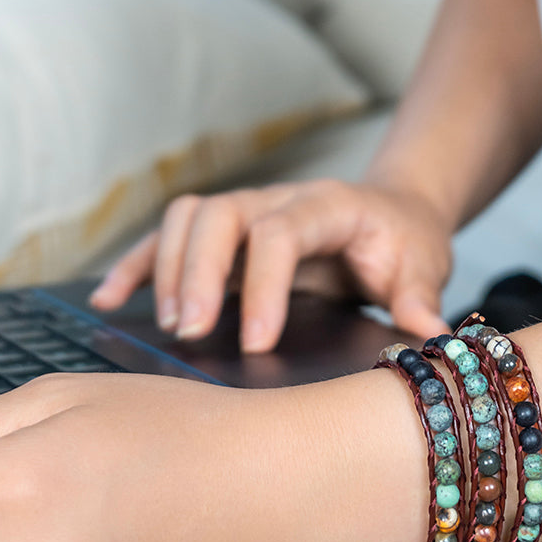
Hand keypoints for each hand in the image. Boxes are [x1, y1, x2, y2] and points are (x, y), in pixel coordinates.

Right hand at [89, 179, 453, 351]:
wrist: (393, 212)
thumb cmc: (406, 240)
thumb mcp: (425, 265)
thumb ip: (419, 296)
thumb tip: (430, 334)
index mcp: (328, 205)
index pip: (281, 233)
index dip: (263, 285)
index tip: (255, 342)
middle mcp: (279, 199)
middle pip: (219, 216)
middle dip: (197, 272)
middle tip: (190, 331)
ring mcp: (247, 211)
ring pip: (187, 219)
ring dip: (166, 268)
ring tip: (169, 325)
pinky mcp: (226, 233)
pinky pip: (171, 238)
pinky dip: (139, 266)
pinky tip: (111, 299)